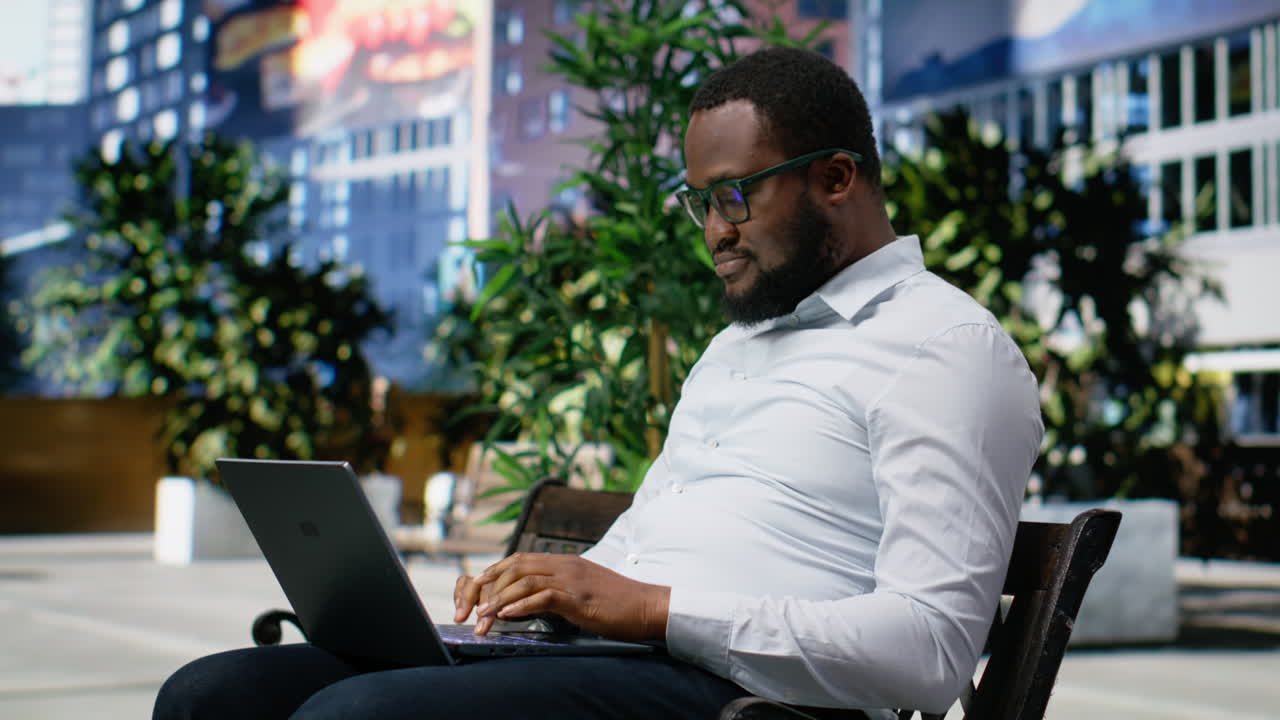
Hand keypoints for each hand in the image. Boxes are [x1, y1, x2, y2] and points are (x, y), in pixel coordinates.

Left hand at [453, 553, 669, 641]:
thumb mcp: (583, 592)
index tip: (476, 589)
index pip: (520, 559)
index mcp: (564, 562)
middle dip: (489, 586)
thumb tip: (529, 602)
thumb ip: (558, 592)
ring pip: (524, 580)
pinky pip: (543, 596)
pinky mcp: (579, 597)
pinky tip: (508, 616)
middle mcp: (565, 565)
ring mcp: (572, 579)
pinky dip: (521, 605)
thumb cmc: (617, 604)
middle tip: (471, 608)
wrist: (647, 606)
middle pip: (515, 566)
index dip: (494, 572)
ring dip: (499, 600)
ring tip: (483, 617)